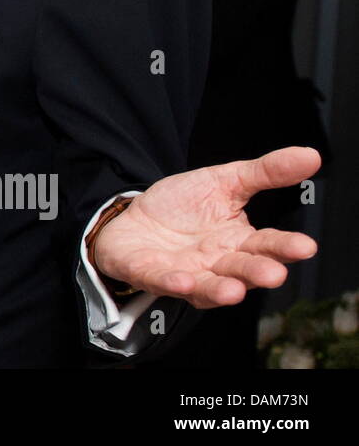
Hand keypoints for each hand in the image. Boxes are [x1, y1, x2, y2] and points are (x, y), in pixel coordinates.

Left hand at [93, 146, 320, 308]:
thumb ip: (265, 173)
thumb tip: (311, 155)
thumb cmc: (183, 206)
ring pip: (207, 286)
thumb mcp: (224, 181)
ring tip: (234, 291)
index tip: (305, 246)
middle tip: (274, 274)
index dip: (286, 247)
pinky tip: (182, 280)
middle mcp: (217, 264)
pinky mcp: (151, 274)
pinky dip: (173, 282)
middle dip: (258, 273)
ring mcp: (186, 273)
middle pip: (242, 270)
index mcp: (239, 242)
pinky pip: (163, 281)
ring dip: (220, 289)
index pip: (268, 246)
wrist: (133, 217)